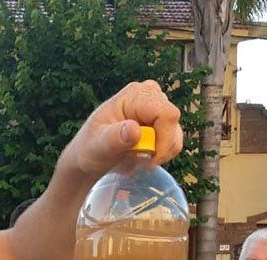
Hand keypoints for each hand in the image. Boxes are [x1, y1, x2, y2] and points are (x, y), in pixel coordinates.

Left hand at [60, 80, 182, 177]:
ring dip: (161, 152)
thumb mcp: (98, 146)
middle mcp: (149, 94)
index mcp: (134, 95)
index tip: (149, 159)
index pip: (167, 114)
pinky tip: (143, 154)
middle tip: (138, 159)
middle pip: (174, 123)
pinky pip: (174, 140)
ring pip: (176, 134)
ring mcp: (157, 105)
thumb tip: (134, 129)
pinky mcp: (161, 119)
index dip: (164, 139)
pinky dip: (161, 152)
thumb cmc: (90, 148)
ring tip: (137, 156)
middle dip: (161, 148)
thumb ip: (114, 138)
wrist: (89, 155)